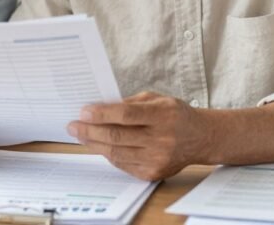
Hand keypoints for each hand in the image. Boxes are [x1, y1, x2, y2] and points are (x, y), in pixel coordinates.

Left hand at [67, 91, 208, 180]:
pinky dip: (108, 154)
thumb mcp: (156, 99)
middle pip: (118, 136)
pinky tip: (98, 145)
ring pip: (117, 153)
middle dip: (90, 130)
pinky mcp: (153, 173)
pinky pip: (123, 164)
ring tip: (80, 135)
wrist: (200, 138)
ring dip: (94, 143)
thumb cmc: (175, 114)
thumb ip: (130, 103)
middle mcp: (161, 139)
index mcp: (163, 115)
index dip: (102, 114)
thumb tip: (99, 108)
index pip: (126, 115)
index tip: (83, 111)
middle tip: (73, 125)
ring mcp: (157, 159)